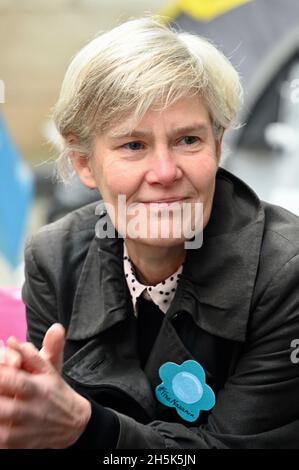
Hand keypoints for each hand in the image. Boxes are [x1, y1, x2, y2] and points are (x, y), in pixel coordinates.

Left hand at [0, 326, 90, 448]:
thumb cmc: (56, 391)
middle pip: (5, 407)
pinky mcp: (23, 445)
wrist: (74, 423)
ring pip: (3, 430)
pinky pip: (5, 446)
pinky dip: (0, 438)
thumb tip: (10, 340)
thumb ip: (30, 354)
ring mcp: (28, 430)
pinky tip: (0, 422)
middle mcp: (33, 410)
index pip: (14, 380)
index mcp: (37, 388)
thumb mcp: (49, 369)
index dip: (0, 373)